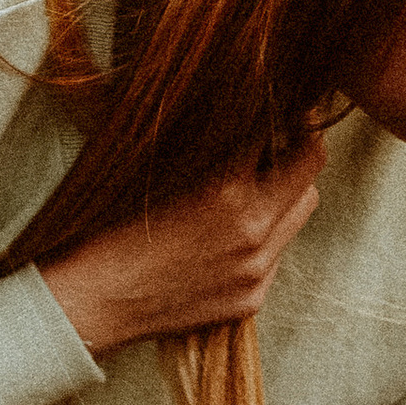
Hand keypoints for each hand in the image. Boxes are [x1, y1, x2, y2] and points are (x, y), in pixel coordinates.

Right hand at [42, 134, 324, 357]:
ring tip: (252, 186)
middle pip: (311, 170)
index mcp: (228, 188)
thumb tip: (248, 111)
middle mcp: (253, 231)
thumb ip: (214, 139)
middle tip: (277, 138)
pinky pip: (276, 255)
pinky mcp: (251, 300)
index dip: (288, 113)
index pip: (292, 134)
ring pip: (299, 213)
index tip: (281, 104)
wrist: (94, 300)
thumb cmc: (113, 225)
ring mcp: (256, 270)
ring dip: (284, 193)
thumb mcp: (166, 165)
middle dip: (298, 149)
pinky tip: (227, 235)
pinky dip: (263, 237)